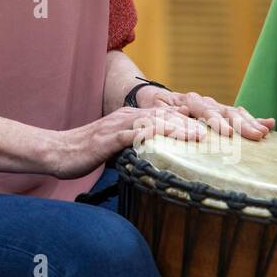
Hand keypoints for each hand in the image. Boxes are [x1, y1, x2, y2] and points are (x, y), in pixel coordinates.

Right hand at [50, 104, 207, 179]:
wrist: (56, 151)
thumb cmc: (87, 153)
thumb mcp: (121, 150)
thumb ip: (140, 150)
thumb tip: (162, 162)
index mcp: (134, 118)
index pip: (170, 115)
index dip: (195, 120)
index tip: (219, 129)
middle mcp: (129, 116)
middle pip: (169, 114)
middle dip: (195, 121)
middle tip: (219, 131)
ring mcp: (119, 125)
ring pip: (154, 122)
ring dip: (178, 128)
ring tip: (200, 136)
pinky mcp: (109, 138)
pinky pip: (133, 135)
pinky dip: (151, 136)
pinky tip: (165, 141)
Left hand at [136, 86, 274, 138]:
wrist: (151, 98)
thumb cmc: (151, 110)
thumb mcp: (152, 114)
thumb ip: (163, 119)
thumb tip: (174, 124)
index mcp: (188, 101)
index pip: (204, 109)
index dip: (216, 121)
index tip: (227, 133)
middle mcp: (204, 101)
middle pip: (225, 111)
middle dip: (241, 124)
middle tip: (255, 136)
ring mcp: (214, 106)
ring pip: (235, 112)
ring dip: (250, 122)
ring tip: (264, 132)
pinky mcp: (221, 114)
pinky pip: (240, 115)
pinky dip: (255, 119)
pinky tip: (271, 124)